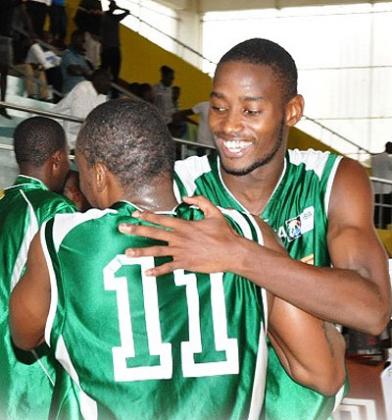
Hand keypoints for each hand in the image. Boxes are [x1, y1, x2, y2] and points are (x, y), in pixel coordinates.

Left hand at [119, 196, 242, 276]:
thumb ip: (200, 201)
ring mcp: (181, 252)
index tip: (134, 214)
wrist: (232, 253)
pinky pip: (168, 268)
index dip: (147, 216)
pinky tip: (147, 273)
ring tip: (127, 253)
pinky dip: (157, 271)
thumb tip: (186, 197)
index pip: (161, 219)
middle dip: (136, 230)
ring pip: (157, 251)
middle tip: (122, 228)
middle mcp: (179, 238)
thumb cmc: (224, 233)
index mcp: (185, 225)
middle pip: (154, 233)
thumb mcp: (214, 212)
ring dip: (141, 252)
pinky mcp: (185, 264)